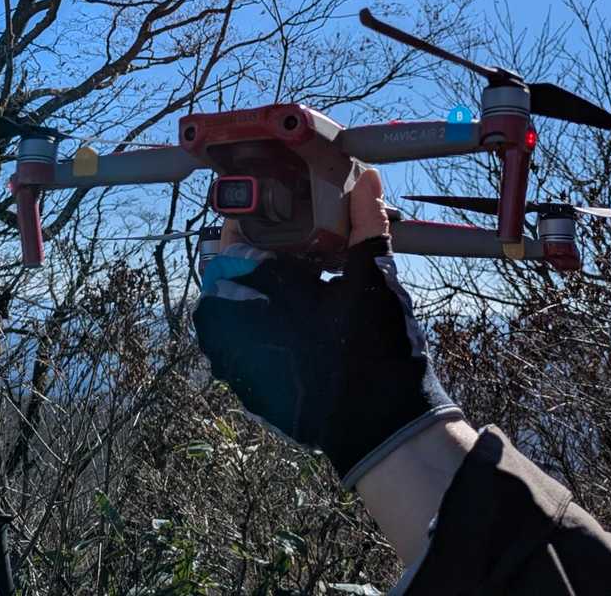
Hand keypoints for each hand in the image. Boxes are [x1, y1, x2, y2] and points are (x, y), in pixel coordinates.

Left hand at [192, 167, 461, 487]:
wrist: (379, 430)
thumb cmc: (373, 349)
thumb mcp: (372, 277)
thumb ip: (365, 223)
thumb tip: (369, 179)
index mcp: (255, 283)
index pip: (234, 234)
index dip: (255, 218)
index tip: (279, 211)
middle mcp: (231, 318)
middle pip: (234, 269)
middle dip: (263, 255)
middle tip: (300, 249)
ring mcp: (232, 356)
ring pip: (236, 304)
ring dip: (262, 291)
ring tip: (304, 286)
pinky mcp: (243, 383)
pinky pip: (242, 339)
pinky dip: (264, 324)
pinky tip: (302, 323)